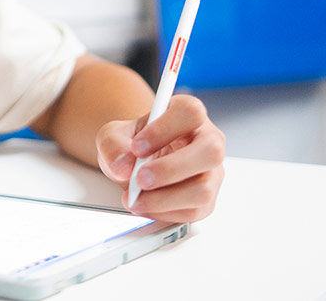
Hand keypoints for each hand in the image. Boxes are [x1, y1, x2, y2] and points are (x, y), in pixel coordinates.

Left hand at [96, 95, 224, 222]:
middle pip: (210, 152)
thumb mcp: (113, 136)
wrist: (134, 164)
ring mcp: (211, 171)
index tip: (137, 147)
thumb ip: (114, 144)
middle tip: (139, 178)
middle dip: (171, 169)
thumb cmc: (132, 143)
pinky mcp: (207, 199)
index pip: (190, 113)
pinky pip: (193, 211)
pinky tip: (144, 205)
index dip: (164, 130)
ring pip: (203, 189)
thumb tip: (123, 165)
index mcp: (187, 113)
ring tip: (135, 197)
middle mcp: (207, 140)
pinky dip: (163, 213)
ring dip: (164, 199)